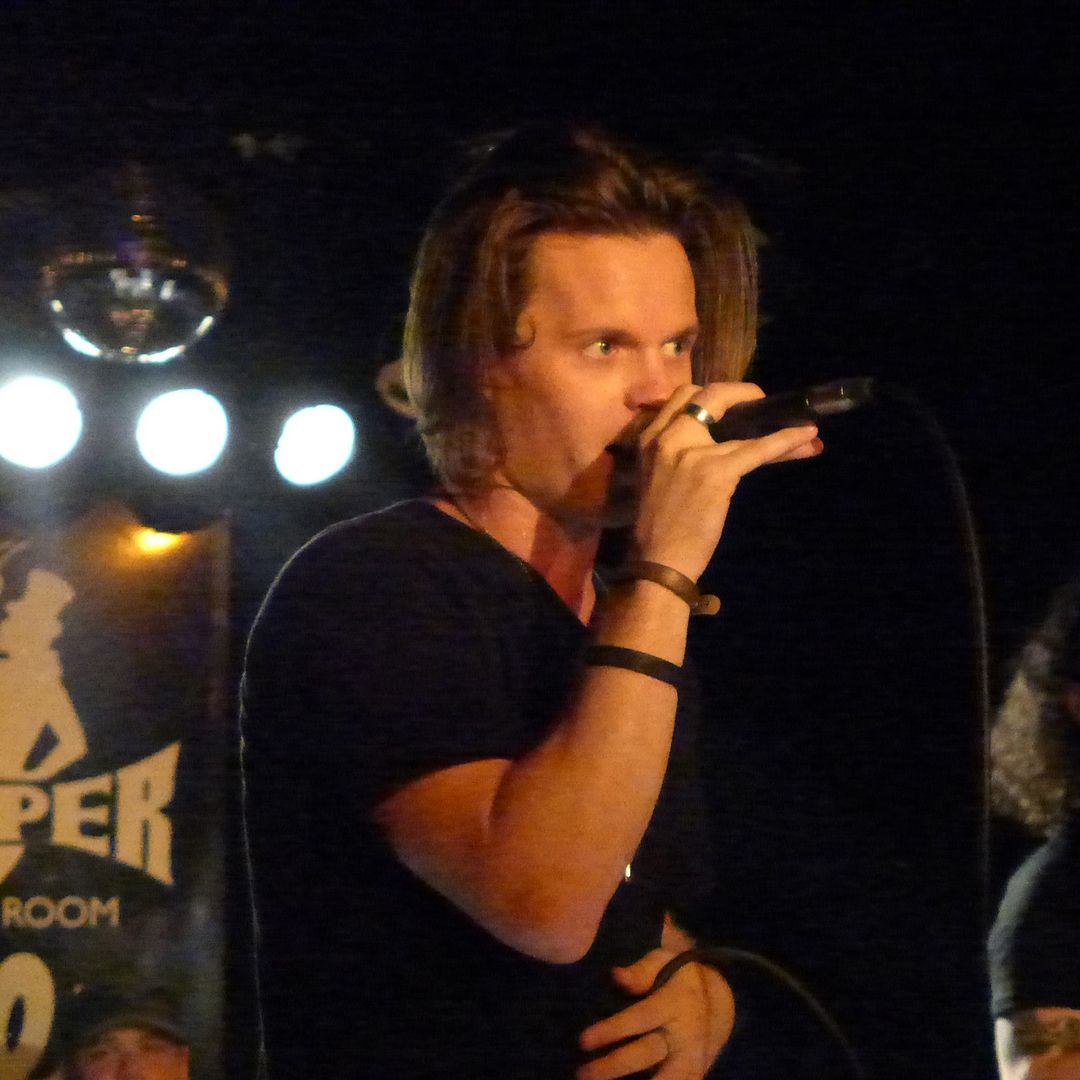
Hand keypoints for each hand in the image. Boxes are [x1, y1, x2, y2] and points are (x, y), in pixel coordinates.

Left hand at [577, 947, 735, 1078]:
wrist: (721, 999)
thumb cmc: (680, 977)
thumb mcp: (664, 962)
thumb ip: (641, 971)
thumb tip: (616, 975)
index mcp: (673, 1002)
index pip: (640, 1018)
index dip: (612, 1030)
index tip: (583, 1041)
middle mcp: (684, 1033)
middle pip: (647, 1053)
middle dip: (614, 1066)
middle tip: (582, 1074)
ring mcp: (692, 1058)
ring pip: (667, 1079)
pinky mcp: (696, 1073)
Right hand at [631, 381, 821, 581]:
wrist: (658, 561)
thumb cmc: (658, 529)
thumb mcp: (657, 479)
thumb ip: (675, 455)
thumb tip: (713, 444)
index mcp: (649, 438)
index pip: (683, 396)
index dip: (714, 393)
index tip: (736, 401)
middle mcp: (666, 438)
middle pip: (711, 396)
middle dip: (742, 393)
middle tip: (765, 403)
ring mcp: (691, 453)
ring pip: (744, 429)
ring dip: (779, 428)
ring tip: (805, 432)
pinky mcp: (715, 473)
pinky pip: (757, 450)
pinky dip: (784, 442)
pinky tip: (806, 437)